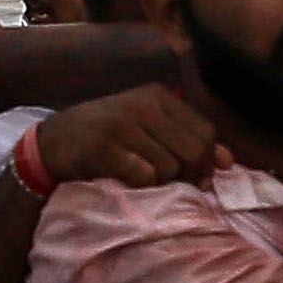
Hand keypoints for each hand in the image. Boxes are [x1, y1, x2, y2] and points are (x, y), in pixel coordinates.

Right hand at [37, 83, 230, 189]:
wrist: (53, 141)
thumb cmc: (107, 137)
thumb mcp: (148, 129)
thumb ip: (188, 141)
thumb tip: (228, 161)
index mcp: (159, 96)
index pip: (205, 132)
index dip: (206, 161)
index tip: (195, 177)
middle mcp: (143, 105)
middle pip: (192, 151)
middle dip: (187, 174)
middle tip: (169, 184)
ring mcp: (122, 124)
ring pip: (169, 167)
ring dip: (160, 183)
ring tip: (140, 177)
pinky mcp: (104, 147)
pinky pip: (144, 176)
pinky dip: (139, 185)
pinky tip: (125, 179)